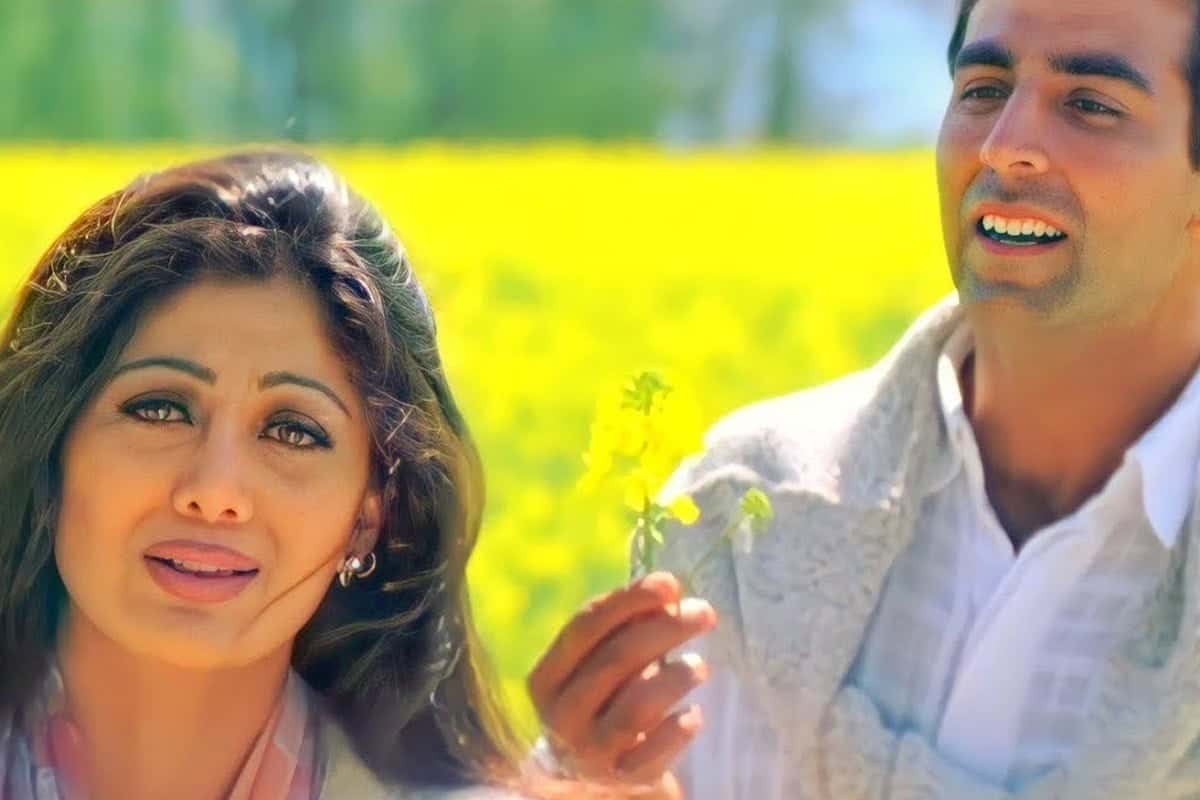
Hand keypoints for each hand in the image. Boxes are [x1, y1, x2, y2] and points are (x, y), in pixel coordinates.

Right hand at [528, 572, 716, 791]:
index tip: (670, 583)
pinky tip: (694, 715)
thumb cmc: (605, 702)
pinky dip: (677, 730)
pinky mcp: (620, 780)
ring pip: (635, 707)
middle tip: (703, 613)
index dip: (629, 600)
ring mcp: (588, 752)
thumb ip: (628, 628)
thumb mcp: (605, 664)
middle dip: (665, 629)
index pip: (585, 626)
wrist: (593, 778)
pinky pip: (653, 753)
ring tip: (700, 666)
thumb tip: (666, 592)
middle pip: (615, 660)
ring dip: (675, 678)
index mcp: (547, 677)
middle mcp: (561, 715)